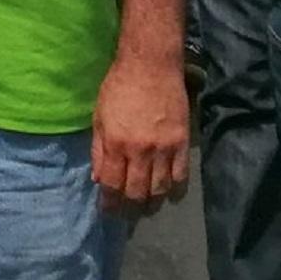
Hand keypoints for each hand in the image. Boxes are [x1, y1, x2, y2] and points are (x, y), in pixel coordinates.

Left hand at [92, 49, 190, 215]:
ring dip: (152, 203)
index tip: (108, 210)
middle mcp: (140, 151)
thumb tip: (98, 180)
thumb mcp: (99, 117)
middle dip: (130, 208)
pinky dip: (175, 191)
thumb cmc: (119, 87)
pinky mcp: (182, 143)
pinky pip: (181, 176)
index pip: (112, 185)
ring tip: (147, 208)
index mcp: (116, 144)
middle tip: (127, 214)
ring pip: (159, 189)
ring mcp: (164, 148)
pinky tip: (169, 196)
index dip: (110, 203)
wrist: (151, 65)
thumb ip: (99, 151)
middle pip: (136, 192)